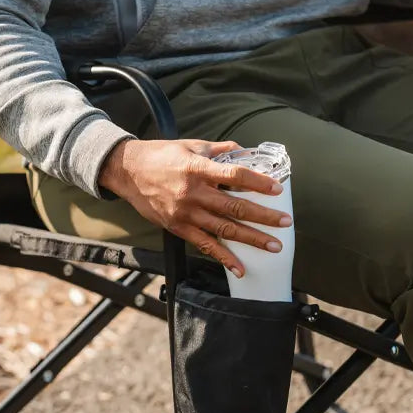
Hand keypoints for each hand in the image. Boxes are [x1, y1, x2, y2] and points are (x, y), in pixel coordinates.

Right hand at [99, 139, 291, 276]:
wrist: (127, 172)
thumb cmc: (160, 156)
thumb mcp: (191, 145)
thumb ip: (219, 150)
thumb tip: (245, 151)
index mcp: (198, 169)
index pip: (235, 175)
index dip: (258, 182)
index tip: (277, 189)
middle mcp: (193, 193)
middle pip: (234, 207)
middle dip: (263, 217)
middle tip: (285, 223)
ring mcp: (185, 213)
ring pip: (224, 230)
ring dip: (251, 239)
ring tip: (273, 246)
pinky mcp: (178, 228)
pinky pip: (205, 245)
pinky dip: (224, 258)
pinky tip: (240, 267)